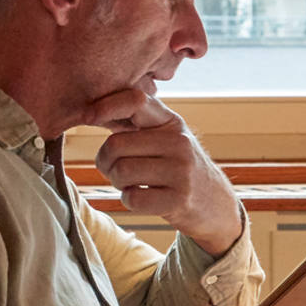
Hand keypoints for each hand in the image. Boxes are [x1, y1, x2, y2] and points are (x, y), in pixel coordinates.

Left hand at [84, 86, 241, 255]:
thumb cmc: (177, 168)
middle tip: (116, 170)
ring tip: (132, 184)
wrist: (216, 204)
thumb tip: (91, 110)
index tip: (89, 117)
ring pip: (121, 172)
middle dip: (106, 161)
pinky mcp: (179, 200)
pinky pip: (132, 199)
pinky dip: (129, 201)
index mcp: (171, 122)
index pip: (135, 100)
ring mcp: (181, 172)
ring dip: (117, 183)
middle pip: (116, 145)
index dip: (107, 106)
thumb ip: (136, 123)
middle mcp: (178, 142)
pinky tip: (142, 198)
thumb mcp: (166, 138)